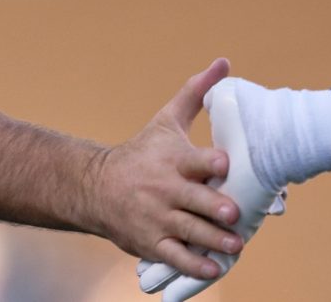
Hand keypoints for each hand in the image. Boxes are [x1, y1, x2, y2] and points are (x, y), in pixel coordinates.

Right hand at [79, 58, 242, 281]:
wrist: (96, 188)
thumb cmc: (142, 152)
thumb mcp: (166, 121)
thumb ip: (197, 93)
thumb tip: (224, 61)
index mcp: (172, 159)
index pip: (191, 159)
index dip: (208, 161)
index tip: (223, 162)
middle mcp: (165, 189)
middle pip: (193, 199)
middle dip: (213, 207)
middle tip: (233, 213)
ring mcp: (158, 218)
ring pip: (188, 231)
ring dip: (212, 240)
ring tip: (235, 245)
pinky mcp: (152, 243)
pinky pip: (175, 257)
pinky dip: (194, 266)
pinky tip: (214, 269)